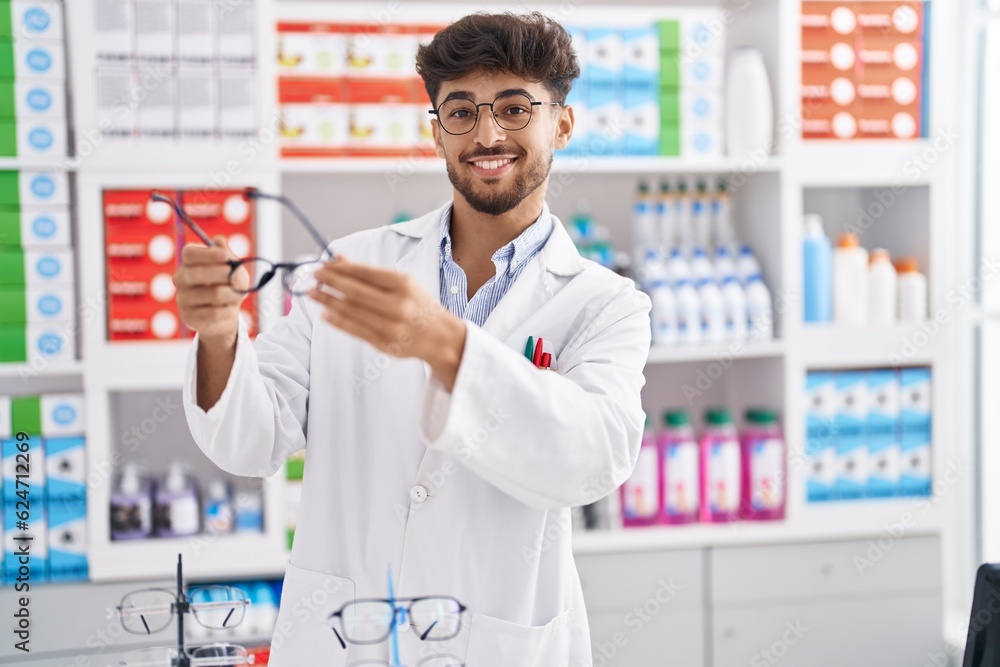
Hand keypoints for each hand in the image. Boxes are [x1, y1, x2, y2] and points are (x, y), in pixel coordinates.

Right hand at [173, 235, 249, 340]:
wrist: (226, 312)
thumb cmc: (229, 284)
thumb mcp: (233, 267)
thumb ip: (227, 254)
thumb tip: (218, 242)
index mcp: (188, 262)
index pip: (190, 253)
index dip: (208, 254)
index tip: (226, 256)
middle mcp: (180, 278)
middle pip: (197, 273)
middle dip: (222, 275)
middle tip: (238, 279)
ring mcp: (182, 298)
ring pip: (213, 294)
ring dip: (232, 294)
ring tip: (237, 295)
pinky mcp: (188, 316)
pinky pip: (214, 313)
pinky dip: (228, 310)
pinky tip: (228, 309)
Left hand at [308, 256, 466, 388]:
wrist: (440, 336)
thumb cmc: (419, 305)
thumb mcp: (402, 283)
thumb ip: (370, 274)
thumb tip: (339, 260)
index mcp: (403, 285)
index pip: (365, 273)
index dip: (341, 268)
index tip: (324, 264)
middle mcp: (398, 305)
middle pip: (355, 292)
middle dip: (330, 282)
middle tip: (314, 276)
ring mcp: (390, 326)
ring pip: (352, 311)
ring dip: (328, 301)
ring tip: (313, 293)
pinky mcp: (384, 343)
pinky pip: (356, 330)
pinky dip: (338, 321)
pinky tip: (325, 314)